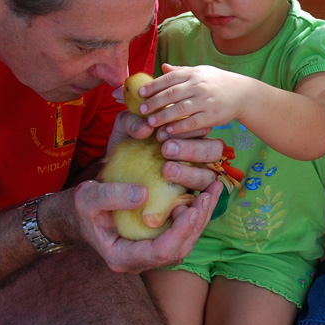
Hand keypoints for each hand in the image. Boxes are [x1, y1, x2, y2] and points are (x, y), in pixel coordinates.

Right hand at [65, 176, 220, 273]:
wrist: (74, 215)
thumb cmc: (78, 207)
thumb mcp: (87, 197)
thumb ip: (111, 196)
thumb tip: (144, 194)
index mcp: (123, 258)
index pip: (159, 253)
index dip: (178, 233)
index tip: (189, 209)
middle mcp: (140, 261)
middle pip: (178, 250)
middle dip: (196, 223)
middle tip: (209, 195)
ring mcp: (149, 253)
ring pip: (184, 243)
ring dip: (200, 218)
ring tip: (212, 191)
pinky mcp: (156, 241)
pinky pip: (181, 233)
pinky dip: (194, 215)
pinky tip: (203, 194)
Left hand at [108, 106, 225, 191]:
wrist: (110, 171)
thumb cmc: (125, 143)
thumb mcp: (125, 127)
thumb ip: (133, 122)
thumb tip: (146, 128)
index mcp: (188, 133)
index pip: (202, 128)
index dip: (187, 129)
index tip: (161, 133)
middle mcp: (196, 155)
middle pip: (213, 151)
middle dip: (193, 149)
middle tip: (166, 149)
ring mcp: (193, 177)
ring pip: (208, 177)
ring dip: (191, 173)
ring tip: (166, 170)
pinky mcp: (185, 199)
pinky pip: (196, 202)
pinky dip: (191, 202)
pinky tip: (175, 201)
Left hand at [137, 64, 252, 136]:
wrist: (244, 93)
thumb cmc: (218, 82)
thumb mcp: (201, 72)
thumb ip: (181, 71)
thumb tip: (162, 67)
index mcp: (194, 73)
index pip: (169, 78)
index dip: (153, 86)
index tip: (140, 93)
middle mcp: (199, 85)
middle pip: (171, 94)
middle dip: (154, 102)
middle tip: (141, 110)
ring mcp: (206, 101)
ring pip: (180, 109)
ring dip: (163, 116)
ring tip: (150, 123)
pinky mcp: (212, 116)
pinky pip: (193, 122)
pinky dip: (179, 127)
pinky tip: (168, 131)